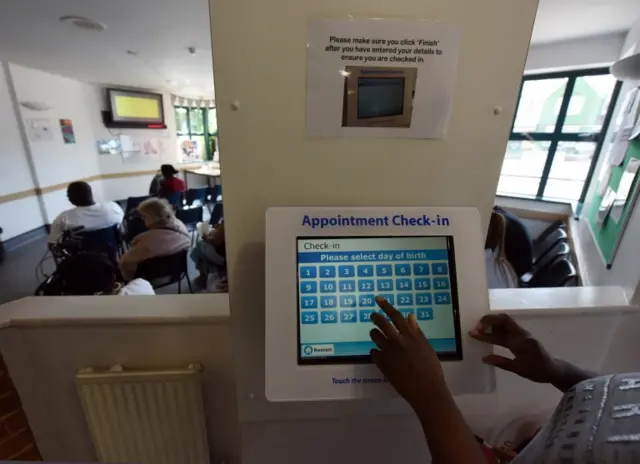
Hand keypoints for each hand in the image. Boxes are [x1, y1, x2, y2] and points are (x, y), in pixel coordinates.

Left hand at [369, 296, 446, 411]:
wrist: (426, 390)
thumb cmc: (431, 369)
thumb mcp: (426, 347)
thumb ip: (416, 332)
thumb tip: (410, 317)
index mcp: (411, 336)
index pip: (396, 316)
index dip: (386, 306)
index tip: (378, 299)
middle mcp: (398, 341)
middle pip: (382, 324)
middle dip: (375, 317)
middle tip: (372, 315)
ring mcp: (389, 352)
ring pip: (376, 336)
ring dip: (375, 334)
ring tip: (376, 335)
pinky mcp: (382, 364)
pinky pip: (374, 353)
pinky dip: (376, 352)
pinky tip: (379, 354)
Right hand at [468, 313, 557, 383]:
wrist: (554, 369)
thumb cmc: (538, 371)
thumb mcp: (519, 370)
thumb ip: (502, 363)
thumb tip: (484, 358)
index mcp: (521, 342)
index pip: (500, 333)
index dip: (485, 332)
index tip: (473, 334)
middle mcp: (522, 334)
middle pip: (503, 319)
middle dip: (488, 321)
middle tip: (475, 328)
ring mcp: (523, 333)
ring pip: (505, 322)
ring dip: (492, 323)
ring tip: (480, 329)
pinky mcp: (522, 335)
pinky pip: (508, 326)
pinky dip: (497, 327)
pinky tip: (490, 332)